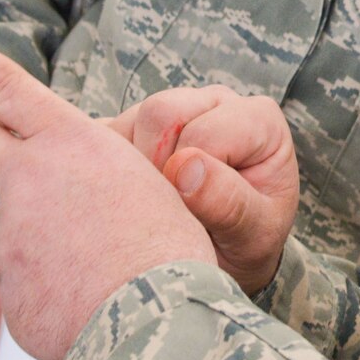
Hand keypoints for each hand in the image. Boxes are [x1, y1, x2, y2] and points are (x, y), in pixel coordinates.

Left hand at [0, 16, 215, 359]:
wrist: (158, 325)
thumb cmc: (166, 251)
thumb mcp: (142, 183)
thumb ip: (88, 177)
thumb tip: (57, 198)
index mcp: (69, 143)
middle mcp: (27, 178)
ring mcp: (7, 231)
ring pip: (14, 224)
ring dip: (47, 241)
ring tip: (100, 266)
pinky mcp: (1, 283)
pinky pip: (24, 278)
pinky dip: (52, 285)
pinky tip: (87, 297)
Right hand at [107, 86, 299, 293]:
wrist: (222, 257)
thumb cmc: (247, 242)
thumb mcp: (253, 236)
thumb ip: (228, 203)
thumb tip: (184, 167)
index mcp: (257, 119)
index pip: (203, 133)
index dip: (188, 181)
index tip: (196, 217)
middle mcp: (216, 102)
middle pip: (160, 112)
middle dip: (155, 170)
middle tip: (169, 210)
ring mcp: (175, 106)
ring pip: (127, 122)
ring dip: (131, 170)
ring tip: (156, 205)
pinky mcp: (137, 122)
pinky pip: (102, 135)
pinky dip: (108, 170)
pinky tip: (133, 196)